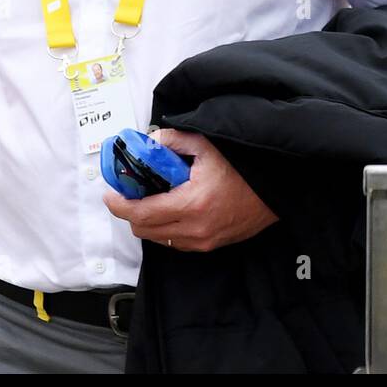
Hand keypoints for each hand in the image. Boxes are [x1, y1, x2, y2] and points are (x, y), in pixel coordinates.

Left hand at [102, 128, 278, 251]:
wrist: (277, 189)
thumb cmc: (244, 167)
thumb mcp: (208, 145)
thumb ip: (174, 140)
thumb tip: (151, 142)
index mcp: (191, 203)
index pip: (141, 214)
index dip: (119, 205)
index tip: (110, 193)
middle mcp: (195, 229)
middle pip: (144, 230)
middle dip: (130, 212)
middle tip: (129, 192)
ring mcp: (203, 241)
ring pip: (158, 239)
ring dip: (148, 221)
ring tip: (151, 198)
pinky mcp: (210, 246)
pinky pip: (176, 242)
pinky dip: (165, 228)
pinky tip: (171, 208)